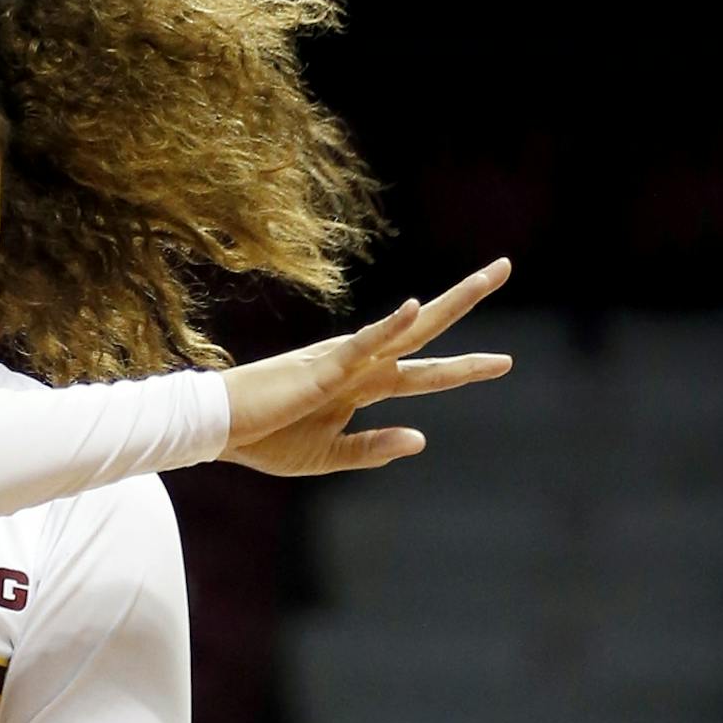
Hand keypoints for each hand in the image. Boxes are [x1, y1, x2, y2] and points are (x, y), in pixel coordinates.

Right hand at [219, 258, 513, 475]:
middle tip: (504, 266)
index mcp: (362, 384)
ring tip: (487, 279)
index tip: (505, 361)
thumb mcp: (328, 456)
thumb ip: (373, 448)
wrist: (218, 430)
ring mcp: (344, 361)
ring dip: (448, 304)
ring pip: (407, 329)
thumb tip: (422, 439)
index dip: (465, 366)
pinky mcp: (321, 368)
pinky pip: (361, 345)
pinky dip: (387, 329)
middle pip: (426, 332)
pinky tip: (413, 309)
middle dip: (465, 301)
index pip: (425, 372)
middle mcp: (361, 364)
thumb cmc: (265, 440)